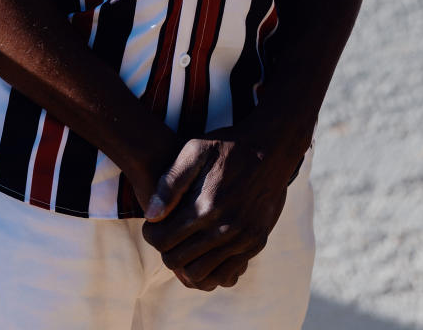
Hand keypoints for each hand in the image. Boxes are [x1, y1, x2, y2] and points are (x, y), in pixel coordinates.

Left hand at [141, 128, 293, 291]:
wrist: (271, 149)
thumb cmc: (228, 146)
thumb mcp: (196, 150)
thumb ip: (170, 182)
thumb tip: (151, 214)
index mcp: (205, 206)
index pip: (163, 240)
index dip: (151, 235)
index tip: (153, 226)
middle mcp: (224, 227)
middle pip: (177, 262)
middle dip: (165, 250)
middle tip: (167, 236)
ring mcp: (242, 239)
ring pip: (200, 275)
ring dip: (186, 264)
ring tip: (185, 246)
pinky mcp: (255, 243)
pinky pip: (226, 276)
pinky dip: (210, 271)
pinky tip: (205, 252)